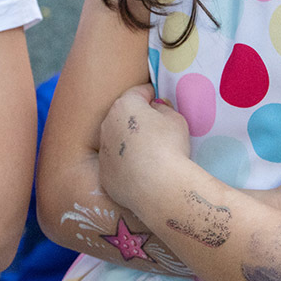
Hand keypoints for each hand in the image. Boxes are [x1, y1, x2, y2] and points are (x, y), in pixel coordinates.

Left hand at [97, 84, 189, 210]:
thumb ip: (164, 109)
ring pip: (117, 141)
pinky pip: (116, 164)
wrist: (159, 187)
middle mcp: (107, 125)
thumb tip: (155, 110)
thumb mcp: (176, 119)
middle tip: (156, 128)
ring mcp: (103, 151)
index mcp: (124, 105)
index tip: (159, 99)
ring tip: (149, 154)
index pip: (138, 92)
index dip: (151, 94)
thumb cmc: (170, 147)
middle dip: (137, 119)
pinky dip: (126, 165)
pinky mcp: (104, 174)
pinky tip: (142, 173)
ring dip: (129, 143)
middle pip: (123, 116)